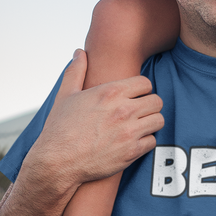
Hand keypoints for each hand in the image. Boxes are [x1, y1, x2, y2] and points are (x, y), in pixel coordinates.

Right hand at [23, 50, 164, 190]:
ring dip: (151, 122)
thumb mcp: (65, 95)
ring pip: (159, 120)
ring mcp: (129, 132)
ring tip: (140, 125)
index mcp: (110, 92)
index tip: (135, 96)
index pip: (146, 83)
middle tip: (140, 111)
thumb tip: (79, 52)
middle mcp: (123, 110)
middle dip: (150, 105)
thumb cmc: (59, 128)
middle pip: (157, 101)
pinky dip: (146, 141)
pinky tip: (134, 141)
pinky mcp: (131, 152)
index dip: (141, 89)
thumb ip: (76, 71)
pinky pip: (152, 141)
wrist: (56, 163)